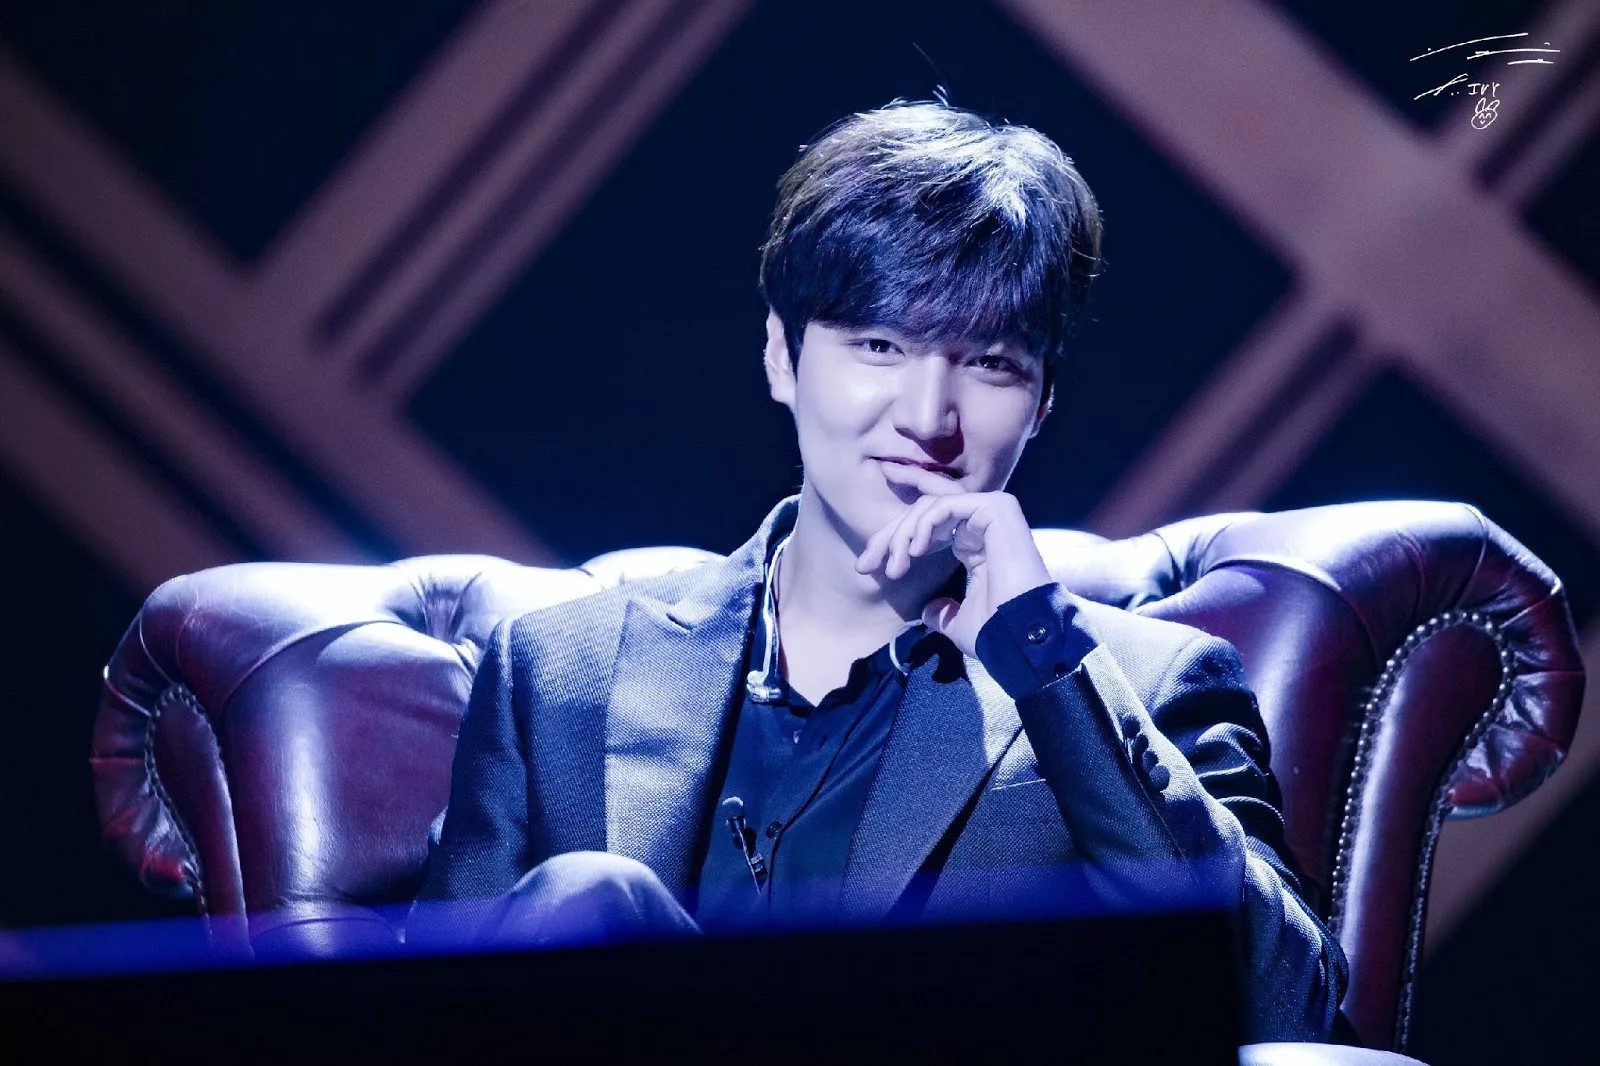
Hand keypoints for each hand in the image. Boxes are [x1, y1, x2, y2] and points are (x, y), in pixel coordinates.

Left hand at [854, 462, 1052, 658]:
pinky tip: (914, 550)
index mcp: (975, 545)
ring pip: (931, 508)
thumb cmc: (995, 632)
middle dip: (889, 537)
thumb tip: (929, 612)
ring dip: (903, 535)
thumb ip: (943, 614)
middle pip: (923, 515)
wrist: (1019, 634)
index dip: (893, 544)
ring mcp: (991, 512)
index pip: (926, 530)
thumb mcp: (959, 624)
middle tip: (866, 564)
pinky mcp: (995, 507)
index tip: (864, 566)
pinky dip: (925, 524)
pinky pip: (947, 505)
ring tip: (894, 567)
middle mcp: (982, 524)